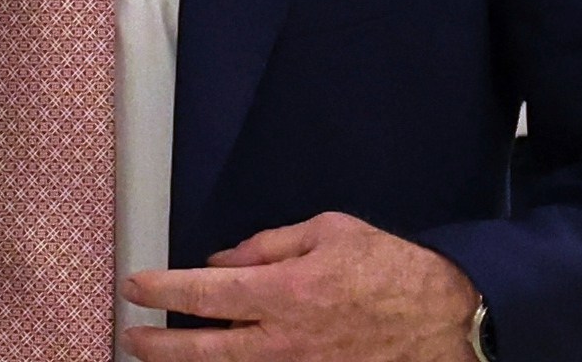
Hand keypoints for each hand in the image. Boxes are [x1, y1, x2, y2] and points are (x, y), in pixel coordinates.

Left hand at [122, 212, 478, 360]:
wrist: (449, 321)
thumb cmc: (391, 268)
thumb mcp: (328, 232)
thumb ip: (268, 246)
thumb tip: (221, 262)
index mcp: (285, 292)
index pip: (206, 293)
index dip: (164, 290)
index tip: (135, 286)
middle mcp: (285, 340)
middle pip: (207, 350)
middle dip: (162, 345)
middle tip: (131, 338)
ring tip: (160, 357)